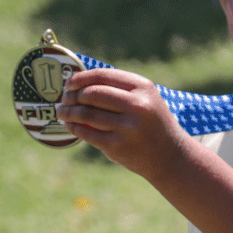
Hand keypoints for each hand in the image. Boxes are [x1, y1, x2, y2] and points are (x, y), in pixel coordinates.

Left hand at [57, 68, 185, 180]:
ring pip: (86, 114)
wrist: (171, 157)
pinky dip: (74, 128)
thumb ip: (120, 89)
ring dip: (68, 112)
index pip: (103, 76)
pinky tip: (70, 125)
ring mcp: (127, 127)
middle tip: (64, 98)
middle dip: (72, 95)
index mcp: (143, 88)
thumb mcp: (146, 99)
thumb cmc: (153, 124)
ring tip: (62, 111)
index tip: (69, 82)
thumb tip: (80, 82)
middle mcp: (137, 105)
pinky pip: (88, 133)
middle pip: (92, 94)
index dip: (81, 78)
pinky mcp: (118, 146)